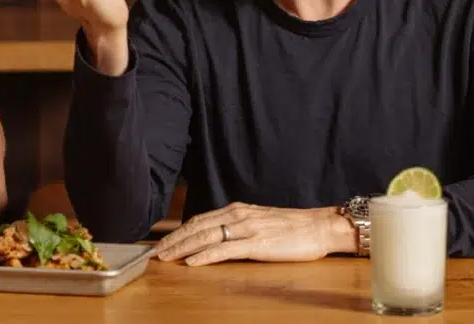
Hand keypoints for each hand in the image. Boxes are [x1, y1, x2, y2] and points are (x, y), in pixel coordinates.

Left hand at [151, 202, 354, 265]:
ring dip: (182, 247)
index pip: (199, 220)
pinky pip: (225, 250)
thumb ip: (237, 227)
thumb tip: (216, 237)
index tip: (161, 242)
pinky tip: (192, 262)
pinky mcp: (256, 244)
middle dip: (173, 240)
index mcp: (236, 210)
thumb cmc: (292, 228)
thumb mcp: (259, 221)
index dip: (178, 232)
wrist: (319, 227)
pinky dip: (205, 256)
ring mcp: (246, 229)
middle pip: (197, 227)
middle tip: (154, 252)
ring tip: (165, 257)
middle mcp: (237, 215)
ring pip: (206, 237)